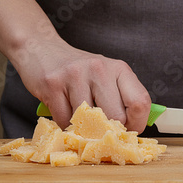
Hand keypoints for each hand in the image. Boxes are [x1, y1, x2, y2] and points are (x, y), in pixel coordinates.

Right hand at [13, 39, 150, 131]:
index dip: (136, 124)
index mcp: (119, 69)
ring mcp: (75, 75)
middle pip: (116, 117)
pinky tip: (64, 112)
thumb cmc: (79, 70)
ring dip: (84, 129)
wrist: (42, 48)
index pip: (140, 102)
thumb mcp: (107, 77)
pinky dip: (65, 126)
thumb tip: (128, 134)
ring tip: (79, 118)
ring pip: (89, 123)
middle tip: (100, 130)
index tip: (126, 131)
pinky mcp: (52, 84)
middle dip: (109, 130)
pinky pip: (64, 122)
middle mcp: (100, 69)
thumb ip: (121, 100)